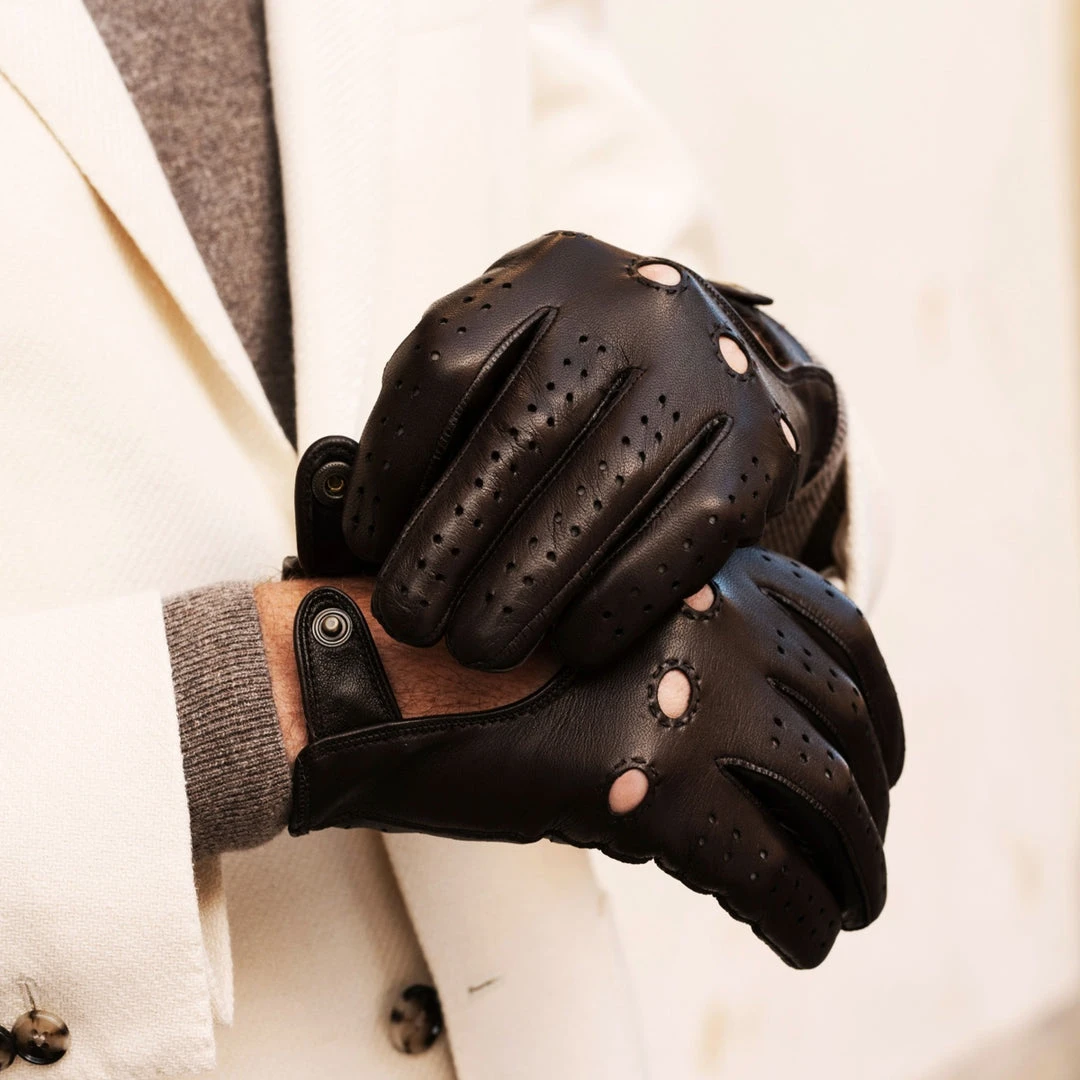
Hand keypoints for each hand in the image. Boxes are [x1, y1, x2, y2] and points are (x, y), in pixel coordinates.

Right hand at [288, 547, 902, 968]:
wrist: (373, 675)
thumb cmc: (471, 653)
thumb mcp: (600, 617)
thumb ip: (688, 652)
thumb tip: (758, 747)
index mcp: (706, 571)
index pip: (846, 634)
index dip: (879, 709)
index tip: (878, 760)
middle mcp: (718, 624)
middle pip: (848, 726)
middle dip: (871, 805)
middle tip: (862, 856)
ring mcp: (694, 704)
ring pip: (831, 803)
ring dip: (854, 869)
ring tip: (846, 907)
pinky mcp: (656, 789)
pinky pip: (771, 877)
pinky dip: (802, 921)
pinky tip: (798, 941)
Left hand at [330, 231, 838, 669]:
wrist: (733, 368)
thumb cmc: (591, 380)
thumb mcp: (519, 353)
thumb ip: (451, 412)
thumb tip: (360, 529)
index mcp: (552, 272)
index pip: (446, 360)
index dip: (390, 463)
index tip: (364, 542)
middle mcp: (636, 306)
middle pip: (517, 435)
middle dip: (447, 546)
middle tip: (407, 620)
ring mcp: (710, 372)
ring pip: (595, 496)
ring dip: (522, 589)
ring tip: (474, 649)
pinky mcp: (764, 446)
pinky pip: (678, 540)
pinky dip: (613, 602)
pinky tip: (571, 643)